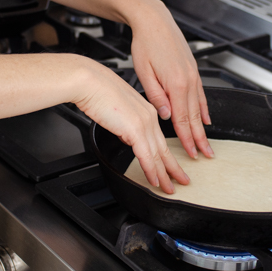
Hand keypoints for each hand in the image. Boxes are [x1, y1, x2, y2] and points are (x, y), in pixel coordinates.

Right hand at [72, 57, 189, 193]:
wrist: (89, 81)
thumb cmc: (97, 91)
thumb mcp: (117, 110)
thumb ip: (125, 125)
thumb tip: (127, 137)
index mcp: (147, 110)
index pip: (160, 138)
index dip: (167, 155)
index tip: (171, 167)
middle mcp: (149, 116)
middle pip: (164, 148)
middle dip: (174, 168)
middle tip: (182, 181)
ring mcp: (144, 123)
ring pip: (158, 155)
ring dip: (164, 175)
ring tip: (169, 188)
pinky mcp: (135, 129)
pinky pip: (146, 156)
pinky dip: (151, 171)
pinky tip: (154, 181)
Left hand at [129, 0, 213, 159]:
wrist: (154, 20)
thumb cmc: (145, 43)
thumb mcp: (143, 72)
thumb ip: (156, 96)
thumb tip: (165, 115)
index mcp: (176, 83)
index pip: (183, 119)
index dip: (187, 138)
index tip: (191, 152)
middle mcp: (188, 80)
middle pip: (195, 117)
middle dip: (200, 138)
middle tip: (205, 155)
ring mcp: (193, 75)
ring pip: (200, 107)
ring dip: (203, 127)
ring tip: (207, 142)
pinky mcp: (192, 70)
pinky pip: (201, 94)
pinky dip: (205, 109)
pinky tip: (207, 118)